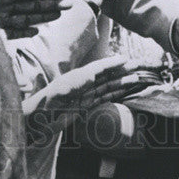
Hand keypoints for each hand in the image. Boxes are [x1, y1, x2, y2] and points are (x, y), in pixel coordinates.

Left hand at [23, 56, 140, 140]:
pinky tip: (123, 90)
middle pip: (107, 75)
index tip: (127, 59)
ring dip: (122, 82)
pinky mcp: (86, 106)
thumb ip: (80, 80)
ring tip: (136, 78)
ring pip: (108, 86)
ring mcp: (86, 94)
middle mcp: (84, 83)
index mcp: (79, 76)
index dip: (113, 63)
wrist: (40, 118)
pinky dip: (115, 93)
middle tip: (138, 66)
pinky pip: (103, 97)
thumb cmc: (49, 101)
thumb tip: (95, 72)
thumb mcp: (64, 89)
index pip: (100, 67)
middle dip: (122, 71)